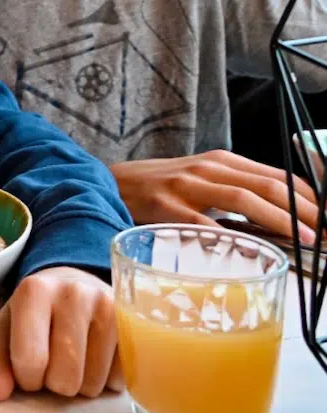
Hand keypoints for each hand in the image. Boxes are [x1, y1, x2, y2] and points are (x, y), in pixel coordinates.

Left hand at [0, 267, 121, 400]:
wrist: (74, 283)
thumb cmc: (34, 313)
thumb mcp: (5, 329)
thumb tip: (0, 392)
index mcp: (34, 291)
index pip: (30, 361)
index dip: (26, 378)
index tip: (28, 368)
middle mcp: (74, 293)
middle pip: (64, 377)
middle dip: (54, 383)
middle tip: (53, 363)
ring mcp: (108, 306)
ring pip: (93, 383)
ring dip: (80, 384)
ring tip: (74, 359)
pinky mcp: (133, 324)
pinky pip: (119, 378)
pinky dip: (106, 380)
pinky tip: (96, 357)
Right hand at [110, 150, 318, 243]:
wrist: (107, 183)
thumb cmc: (158, 189)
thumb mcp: (201, 181)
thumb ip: (235, 196)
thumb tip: (279, 225)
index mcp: (222, 162)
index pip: (280, 177)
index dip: (312, 200)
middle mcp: (209, 168)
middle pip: (270, 186)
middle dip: (307, 212)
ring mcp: (186, 186)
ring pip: (244, 199)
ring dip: (282, 221)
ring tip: (306, 240)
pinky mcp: (164, 207)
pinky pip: (204, 223)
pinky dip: (229, 237)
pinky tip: (249, 250)